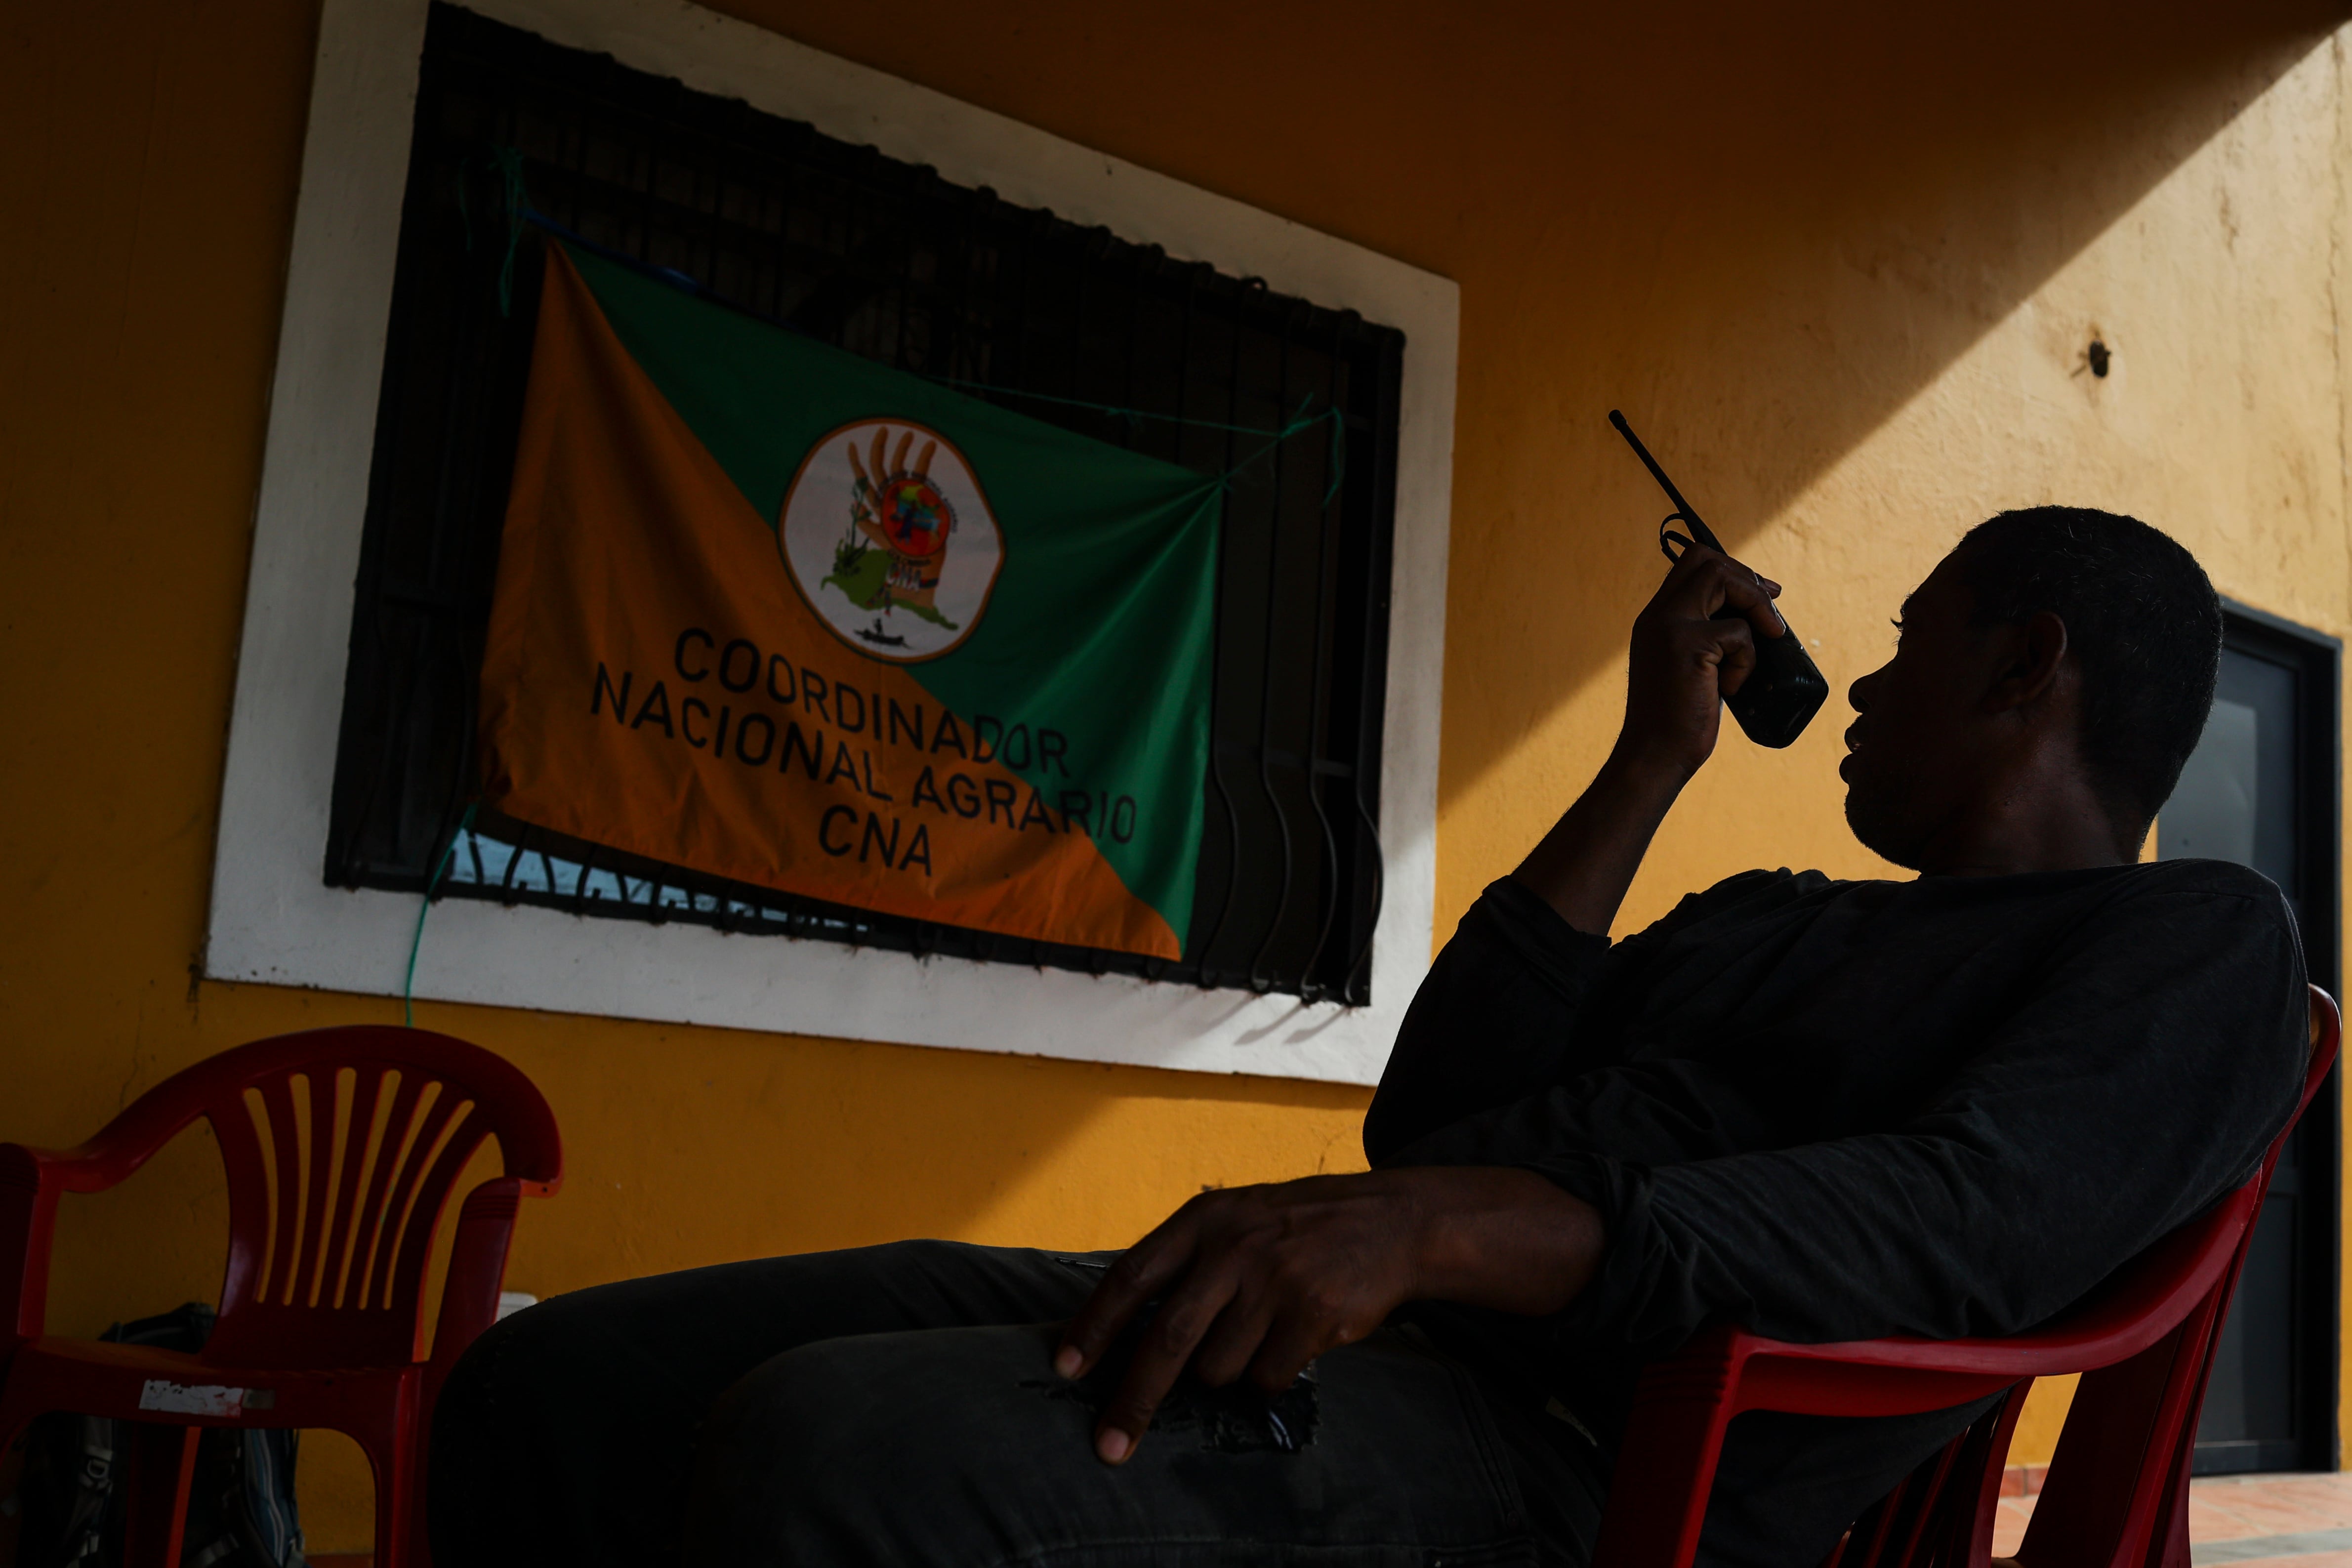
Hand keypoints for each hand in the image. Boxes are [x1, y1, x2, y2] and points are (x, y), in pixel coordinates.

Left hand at [1053, 1167, 1602, 1463]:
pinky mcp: (1312, 1315)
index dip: (1093, 1327)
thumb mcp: (1235, 1220)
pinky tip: (1291, 1338)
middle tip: (1109, 1445)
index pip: (1131, 1277)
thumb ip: (1183, 1264)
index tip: (1064, 1369)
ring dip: (1226, 1372)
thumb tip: (1121, 1336)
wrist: (1390, 1222)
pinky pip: (1265, 1378)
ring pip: (1218, 1369)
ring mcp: (1275, 1282)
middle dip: (1133, 1401)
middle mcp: (1234, 1248)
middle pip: (1166, 1340)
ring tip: (1257, 1333)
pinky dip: (1269, 1373)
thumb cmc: (1296, 1229)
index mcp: (1204, 1220)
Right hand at [1619, 543, 1786, 778]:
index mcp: (1655, 618)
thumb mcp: (1690, 667)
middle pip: (1706, 559)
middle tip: (1770, 611)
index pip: (1691, 564)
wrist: (1655, 756)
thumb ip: (1706, 639)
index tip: (1765, 595)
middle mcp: (1657, 615)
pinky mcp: (1689, 646)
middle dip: (1746, 579)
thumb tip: (1751, 621)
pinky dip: (1747, 658)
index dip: (1733, 571)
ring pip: (1722, 578)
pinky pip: (1738, 632)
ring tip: (1765, 642)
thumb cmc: (1678, 720)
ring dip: (1754, 606)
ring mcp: (1670, 626)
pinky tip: (1731, 687)